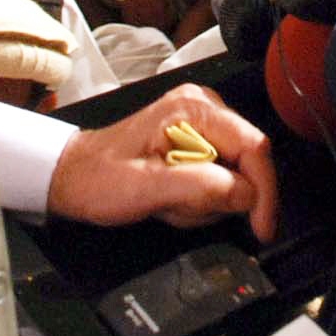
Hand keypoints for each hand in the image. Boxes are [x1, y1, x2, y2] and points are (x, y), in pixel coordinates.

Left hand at [46, 82, 278, 242]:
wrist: (73, 175)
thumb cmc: (98, 178)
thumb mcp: (146, 188)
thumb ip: (199, 187)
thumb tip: (246, 194)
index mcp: (193, 109)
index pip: (253, 147)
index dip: (263, 192)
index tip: (261, 227)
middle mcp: (203, 108)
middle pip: (248, 163)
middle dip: (219, 198)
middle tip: (179, 209)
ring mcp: (202, 124)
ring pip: (236, 175)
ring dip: (206, 202)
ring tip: (168, 203)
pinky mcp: (198, 140)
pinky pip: (221, 177)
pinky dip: (201, 198)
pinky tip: (172, 198)